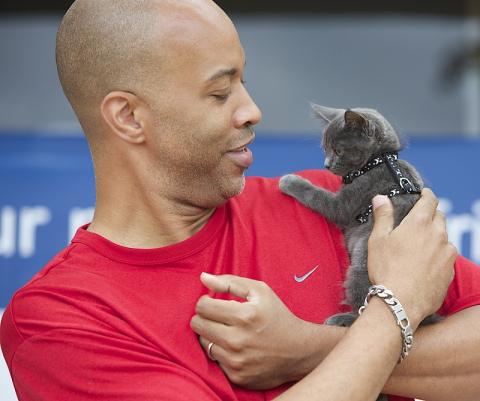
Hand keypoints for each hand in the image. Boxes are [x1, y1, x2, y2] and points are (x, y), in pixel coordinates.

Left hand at [190, 273, 325, 388]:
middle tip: (218, 316)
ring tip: (227, 330)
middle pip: (197, 324)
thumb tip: (203, 277)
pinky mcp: (236, 376)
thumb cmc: (277, 316)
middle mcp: (238, 340)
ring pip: (202, 342)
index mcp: (244, 315)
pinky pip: (213, 359)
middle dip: (204, 317)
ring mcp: (236, 361)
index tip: (214, 302)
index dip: (206, 301)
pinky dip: (220, 351)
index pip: (202, 306)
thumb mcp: (260, 291)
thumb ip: (229, 282)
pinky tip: (234, 346)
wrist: (299, 351)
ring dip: (211, 334)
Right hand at [367, 188, 456, 327]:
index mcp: (419, 223)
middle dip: (431, 215)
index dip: (426, 195)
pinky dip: (438, 255)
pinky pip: (447, 257)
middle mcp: (438, 235)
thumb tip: (381, 198)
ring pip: (445, 238)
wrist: (401, 301)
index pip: (429, 201)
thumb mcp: (378, 240)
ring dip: (436, 236)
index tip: (424, 194)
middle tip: (419, 219)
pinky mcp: (450, 271)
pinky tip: (425, 264)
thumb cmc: (386, 269)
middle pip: (440, 217)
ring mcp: (447, 254)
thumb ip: (383, 216)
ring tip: (421, 245)